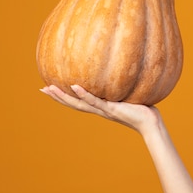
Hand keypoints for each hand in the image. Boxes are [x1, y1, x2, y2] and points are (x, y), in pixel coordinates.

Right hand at [40, 84, 160, 133]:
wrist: (150, 123)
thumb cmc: (142, 108)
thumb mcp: (129, 95)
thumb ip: (123, 86)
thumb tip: (123, 70)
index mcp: (101, 107)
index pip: (79, 101)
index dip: (64, 96)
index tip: (51, 87)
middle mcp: (99, 110)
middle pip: (73, 104)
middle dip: (57, 97)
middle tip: (42, 89)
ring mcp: (104, 110)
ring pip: (79, 103)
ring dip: (64, 96)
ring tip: (50, 88)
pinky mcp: (111, 109)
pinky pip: (95, 101)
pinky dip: (84, 94)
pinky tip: (74, 86)